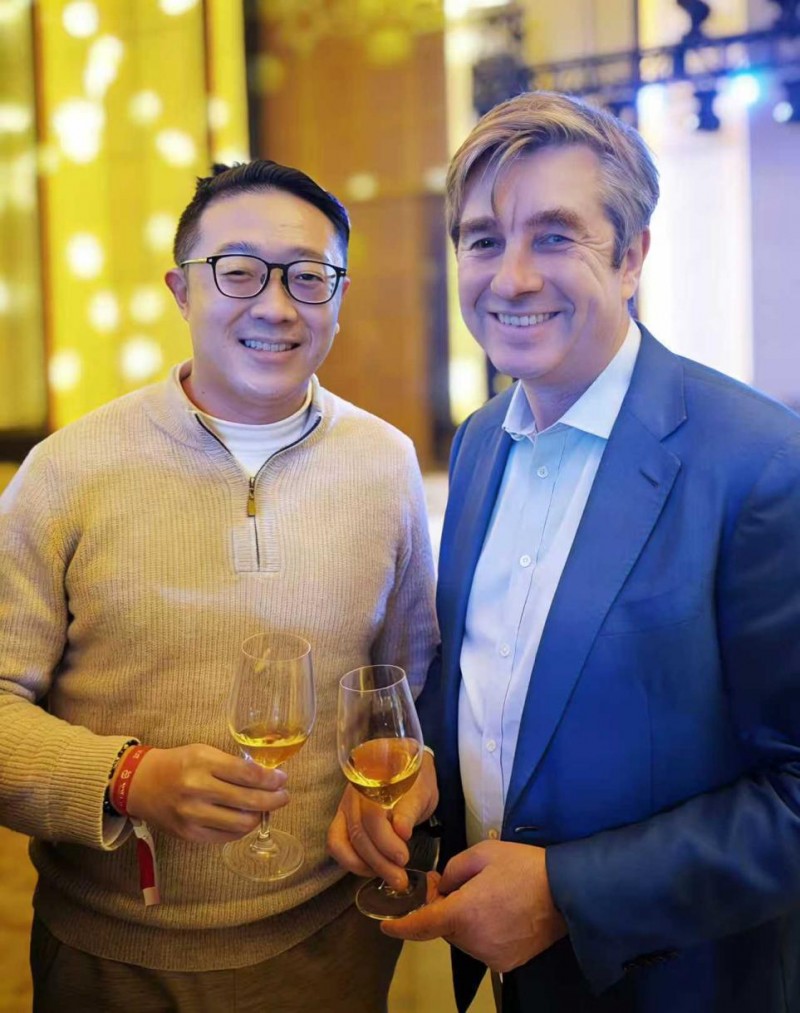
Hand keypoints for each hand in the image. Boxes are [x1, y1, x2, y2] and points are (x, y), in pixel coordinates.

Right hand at [121, 744, 288, 843]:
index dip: (271, 779)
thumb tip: (268, 777)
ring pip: (241, 823)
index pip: (248, 774)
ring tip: (264, 809)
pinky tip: (245, 819)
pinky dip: (242, 828)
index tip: (282, 779)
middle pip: (249, 801)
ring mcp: (193, 815)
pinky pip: (227, 836)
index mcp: (203, 762)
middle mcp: (197, 790)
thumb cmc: (179, 764)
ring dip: (260, 816)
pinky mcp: (190, 834)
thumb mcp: (204, 752)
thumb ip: (233, 765)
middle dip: (274, 799)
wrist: (143, 784)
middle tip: (283, 796)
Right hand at [327, 751, 437, 890]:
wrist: (406, 767)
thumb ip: (411, 808)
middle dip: (379, 861)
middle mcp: (353, 793)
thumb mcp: (422, 791)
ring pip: (341, 841)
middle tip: (400, 879)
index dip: (386, 840)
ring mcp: (344, 806)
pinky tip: (372, 869)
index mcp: (374, 780)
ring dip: (364, 866)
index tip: (403, 857)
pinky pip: (335, 844)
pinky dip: (350, 862)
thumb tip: (402, 831)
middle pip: (358, 832)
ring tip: (389, 876)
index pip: (372, 814)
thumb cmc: (416, 780)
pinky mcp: (342, 820)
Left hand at [381, 841, 567, 972]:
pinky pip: (482, 946)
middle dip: (442, 908)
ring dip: (463, 920)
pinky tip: (497, 911)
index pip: (421, 925)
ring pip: (462, 938)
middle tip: (451, 884)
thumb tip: (442, 888)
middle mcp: (473, 941)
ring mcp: (491, 956)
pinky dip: (481, 931)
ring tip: (483, 895)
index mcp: (462, 913)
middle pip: (444, 928)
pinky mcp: (507, 962)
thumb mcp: (482, 853)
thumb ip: (452, 870)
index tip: (386, 925)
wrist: (566, 891)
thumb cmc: (522, 867)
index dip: (400, 926)